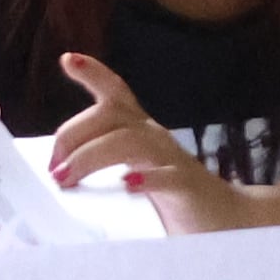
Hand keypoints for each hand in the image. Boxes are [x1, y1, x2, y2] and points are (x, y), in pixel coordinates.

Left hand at [49, 54, 242, 229]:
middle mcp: (154, 137)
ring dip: (92, 156)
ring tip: (68, 178)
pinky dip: (146, 178)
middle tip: (52, 170)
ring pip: (131, 140)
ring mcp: (173, 159)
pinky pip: (169, 175)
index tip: (68, 59)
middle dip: (72, 136)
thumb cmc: (169, 198)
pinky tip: (126, 184)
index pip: (116, 94)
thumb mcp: (130, 173)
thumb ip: (100, 167)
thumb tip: (54, 174)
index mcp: (139, 131)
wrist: (227, 220)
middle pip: (110, 115)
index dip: (94, 74)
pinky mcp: (189, 187)